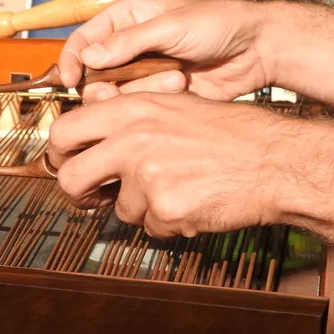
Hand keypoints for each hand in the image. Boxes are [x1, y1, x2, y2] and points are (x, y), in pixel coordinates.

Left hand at [46, 91, 293, 238]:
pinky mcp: (165, 208)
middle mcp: (133, 140)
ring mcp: (148, 176)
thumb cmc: (229, 133)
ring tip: (179, 186)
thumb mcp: (172, 106)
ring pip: (120, 209)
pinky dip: (169, 221)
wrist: (276, 160)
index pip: (64, 132)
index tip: (65, 164)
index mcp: (131, 110)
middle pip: (71, 179)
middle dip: (80, 194)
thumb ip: (127, 119)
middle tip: (95, 195)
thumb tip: (88, 137)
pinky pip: (151, 227)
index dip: (58, 154)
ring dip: (143, 207)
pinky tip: (194, 201)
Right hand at [57, 0, 273, 103]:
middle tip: (117, 90)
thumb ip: (128, 43)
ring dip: (142, 90)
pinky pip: (138, 107)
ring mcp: (142, 74)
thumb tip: (88, 57)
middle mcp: (128, 48)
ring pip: (115, 95)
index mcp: (125, 20)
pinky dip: (154, 101)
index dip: (71, 60)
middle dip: (105, 84)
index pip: (83, 40)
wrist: (255, 50)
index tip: (70, 79)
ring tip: (176, 78)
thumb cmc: (216, 25)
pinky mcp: (157, 96)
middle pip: (93, 74)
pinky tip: (181, 87)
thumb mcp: (170, 27)